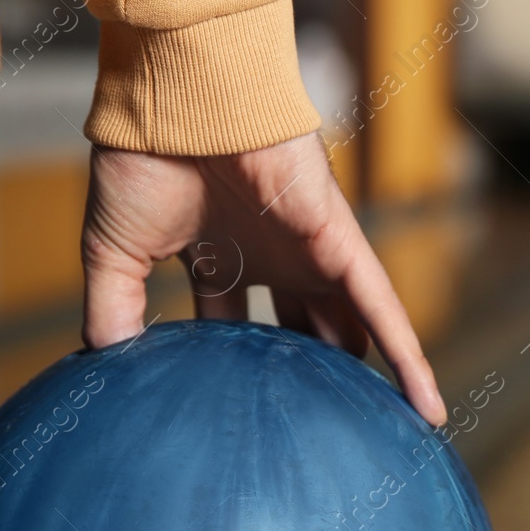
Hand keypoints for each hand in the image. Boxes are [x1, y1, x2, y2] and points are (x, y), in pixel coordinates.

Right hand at [79, 132, 446, 426]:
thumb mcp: (115, 252)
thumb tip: (103, 367)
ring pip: (350, 325)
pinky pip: (384, 309)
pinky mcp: (339, 246)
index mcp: (220, 254)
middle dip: (309, 370)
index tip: (237, 411)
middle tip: (319, 425)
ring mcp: (310, 251)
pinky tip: (425, 409)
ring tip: (379, 429)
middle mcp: (271, 254)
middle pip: (300, 327)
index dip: (239, 365)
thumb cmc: (144, 158)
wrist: (178, 101)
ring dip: (363, 373)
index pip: (234, 324)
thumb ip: (112, 309)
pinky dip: (406, 357)